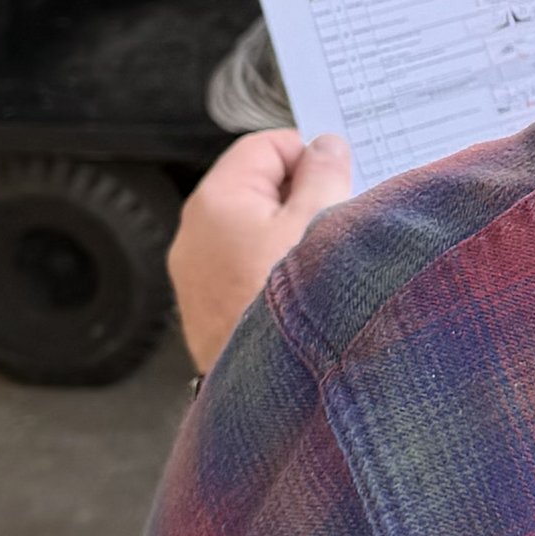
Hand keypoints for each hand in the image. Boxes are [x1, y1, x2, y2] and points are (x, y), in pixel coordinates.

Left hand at [169, 129, 353, 375]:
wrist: (262, 389)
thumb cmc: (284, 306)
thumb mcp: (318, 223)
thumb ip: (325, 174)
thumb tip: (326, 148)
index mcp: (217, 199)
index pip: (267, 146)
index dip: (308, 155)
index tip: (339, 178)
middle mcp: (195, 232)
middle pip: (257, 187)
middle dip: (301, 197)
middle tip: (336, 219)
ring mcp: (196, 272)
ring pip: (251, 229)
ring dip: (288, 235)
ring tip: (320, 261)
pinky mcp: (205, 305)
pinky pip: (242, 265)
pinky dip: (271, 266)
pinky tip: (300, 289)